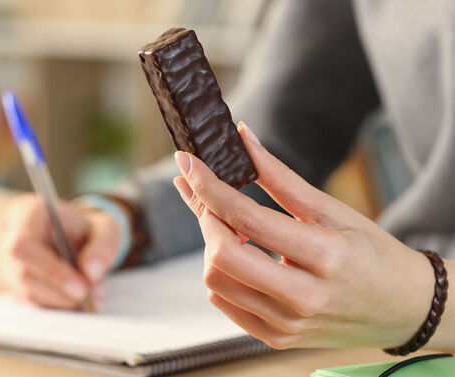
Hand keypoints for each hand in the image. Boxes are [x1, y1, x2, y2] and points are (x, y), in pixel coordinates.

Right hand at [0, 194, 120, 308]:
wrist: (77, 237)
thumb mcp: (106, 230)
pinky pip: (27, 300)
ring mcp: (2, 259)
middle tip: (90, 297)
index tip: (80, 289)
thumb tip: (91, 273)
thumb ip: (103, 247)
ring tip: (90, 297)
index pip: (24, 245)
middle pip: (21, 272)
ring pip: (24, 290)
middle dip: (59, 291)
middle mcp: (6, 233)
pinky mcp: (7, 281)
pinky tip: (75, 300)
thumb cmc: (87, 229)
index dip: (50, 270)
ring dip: (59, 301)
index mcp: (25, 211)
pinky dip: (53, 305)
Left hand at [172, 122, 436, 349]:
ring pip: (216, 282)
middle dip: (205, 218)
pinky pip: (225, 304)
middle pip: (221, 256)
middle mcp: (304, 297)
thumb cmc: (372, 253)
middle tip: (210, 198)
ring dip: (211, 245)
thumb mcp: (332, 209)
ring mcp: (288, 324)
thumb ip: (281, 177)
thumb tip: (243, 139)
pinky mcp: (277, 337)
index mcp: (325, 255)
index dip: (210, 187)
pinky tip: (236, 255)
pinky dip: (220, 274)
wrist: (403, 308)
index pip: (248, 219)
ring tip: (228, 227)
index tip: (188, 163)